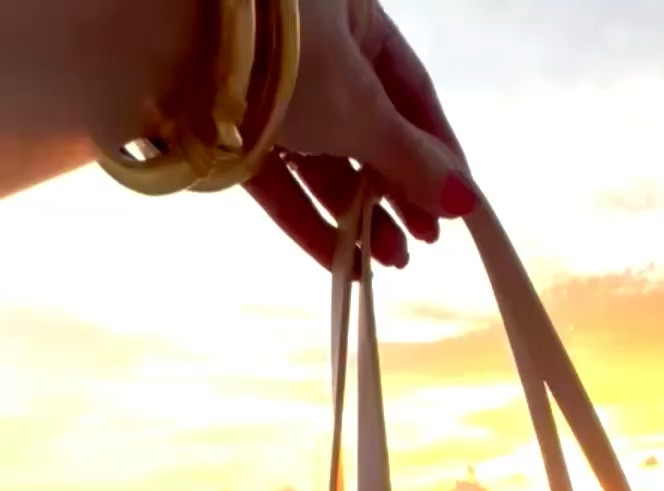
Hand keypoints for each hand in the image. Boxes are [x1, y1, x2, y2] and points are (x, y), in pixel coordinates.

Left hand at [245, 0, 473, 274]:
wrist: (167, 47)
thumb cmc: (287, 56)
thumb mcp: (362, 109)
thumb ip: (412, 160)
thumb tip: (466, 200)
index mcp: (354, 16)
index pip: (410, 90)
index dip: (437, 151)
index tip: (459, 205)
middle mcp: (312, 50)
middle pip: (367, 131)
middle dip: (396, 193)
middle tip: (422, 243)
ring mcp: (269, 92)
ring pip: (323, 160)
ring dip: (357, 215)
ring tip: (389, 261)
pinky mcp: (230, 132)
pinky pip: (280, 181)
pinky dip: (310, 221)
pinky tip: (342, 263)